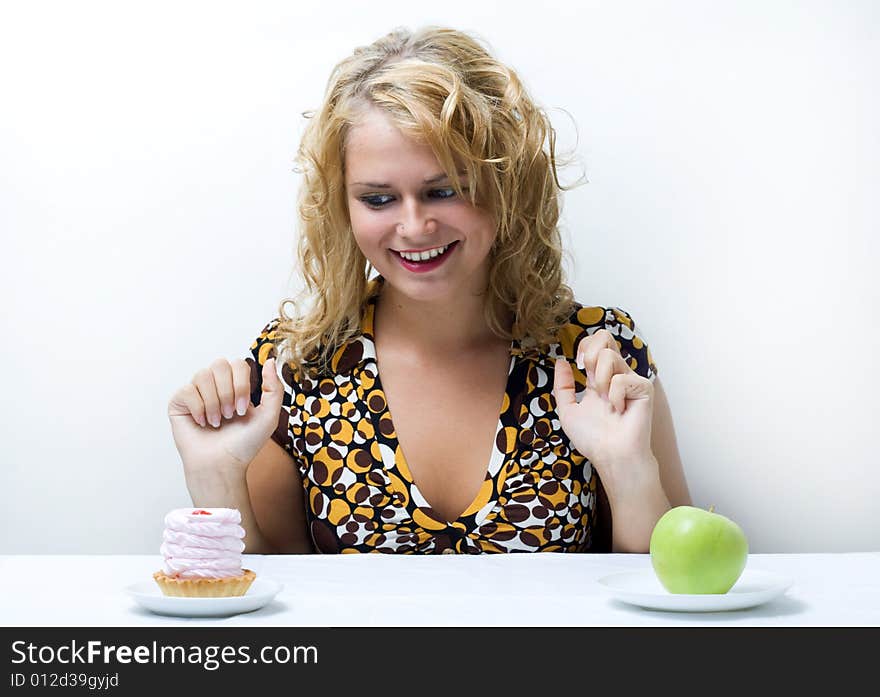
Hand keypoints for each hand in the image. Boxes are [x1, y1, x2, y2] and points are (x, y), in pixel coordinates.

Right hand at [167, 357, 283, 474]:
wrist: (222, 465)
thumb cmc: (244, 444)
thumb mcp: (269, 416)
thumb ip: (274, 388)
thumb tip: (271, 360)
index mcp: (235, 385)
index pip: (238, 364)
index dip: (242, 384)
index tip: (243, 410)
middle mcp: (214, 385)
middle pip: (220, 364)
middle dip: (227, 392)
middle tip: (230, 415)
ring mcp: (196, 393)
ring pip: (202, 375)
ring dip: (214, 402)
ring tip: (217, 422)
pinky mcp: (179, 403)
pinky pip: (187, 390)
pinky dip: (198, 408)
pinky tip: (202, 423)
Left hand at [552, 329, 654, 482]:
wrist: (610, 455)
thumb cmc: (593, 438)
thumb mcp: (567, 410)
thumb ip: (562, 386)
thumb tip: (561, 362)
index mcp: (599, 378)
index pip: (594, 343)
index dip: (583, 347)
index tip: (578, 365)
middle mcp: (616, 375)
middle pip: (605, 336)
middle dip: (590, 353)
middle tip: (590, 377)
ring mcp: (630, 380)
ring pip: (610, 355)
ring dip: (599, 380)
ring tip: (605, 400)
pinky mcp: (643, 388)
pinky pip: (621, 379)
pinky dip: (614, 396)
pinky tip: (620, 410)